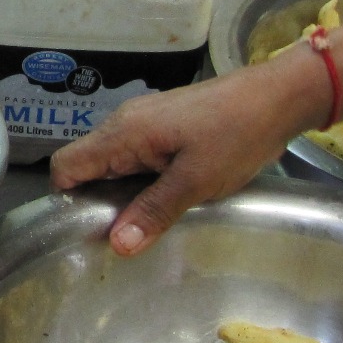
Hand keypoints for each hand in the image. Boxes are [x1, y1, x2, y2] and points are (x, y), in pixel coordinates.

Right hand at [49, 49, 326, 255]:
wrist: (277, 97)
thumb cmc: (237, 134)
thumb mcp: (196, 181)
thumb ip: (154, 211)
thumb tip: (118, 245)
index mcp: (123, 132)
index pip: (65, 165)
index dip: (68, 199)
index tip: (89, 228)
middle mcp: (124, 122)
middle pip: (87, 166)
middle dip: (98, 201)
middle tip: (124, 233)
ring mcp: (144, 121)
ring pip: (112, 163)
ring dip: (123, 192)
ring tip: (147, 220)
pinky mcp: (164, 124)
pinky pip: (135, 156)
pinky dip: (141, 179)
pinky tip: (166, 197)